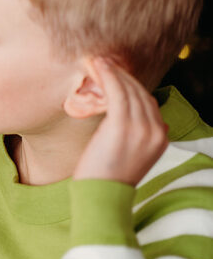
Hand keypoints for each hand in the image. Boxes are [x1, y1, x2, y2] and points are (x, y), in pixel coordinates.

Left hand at [73, 59, 168, 183]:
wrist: (101, 196)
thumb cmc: (108, 177)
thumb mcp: (134, 156)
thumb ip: (142, 137)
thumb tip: (150, 121)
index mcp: (161, 139)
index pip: (149, 102)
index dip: (132, 86)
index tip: (116, 74)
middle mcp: (155, 132)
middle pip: (141, 93)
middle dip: (123, 76)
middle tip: (105, 63)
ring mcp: (141, 129)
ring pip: (129, 90)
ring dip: (113, 72)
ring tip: (98, 62)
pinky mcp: (122, 126)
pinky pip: (117, 92)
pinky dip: (108, 76)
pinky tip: (98, 67)